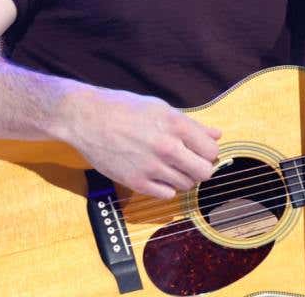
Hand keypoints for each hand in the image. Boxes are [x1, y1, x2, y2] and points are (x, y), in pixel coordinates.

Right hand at [67, 86, 221, 199]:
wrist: (87, 118)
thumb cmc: (124, 108)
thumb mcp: (161, 108)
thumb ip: (191, 125)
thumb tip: (217, 135)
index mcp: (176, 125)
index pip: (211, 150)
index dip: (209, 151)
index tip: (200, 150)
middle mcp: (167, 147)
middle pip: (204, 172)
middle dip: (200, 167)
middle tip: (189, 161)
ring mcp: (151, 167)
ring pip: (186, 185)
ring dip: (182, 177)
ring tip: (169, 165)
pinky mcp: (136, 182)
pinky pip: (166, 195)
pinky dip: (166, 187)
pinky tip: (157, 174)